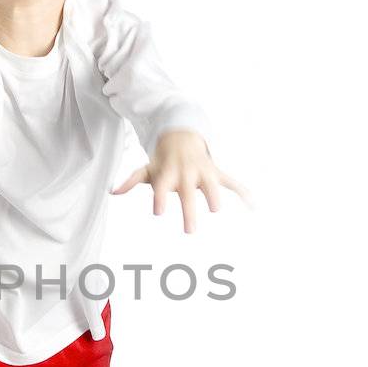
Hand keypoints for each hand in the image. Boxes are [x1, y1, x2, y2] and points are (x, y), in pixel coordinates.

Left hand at [111, 129, 252, 233]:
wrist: (182, 134)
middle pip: (188, 194)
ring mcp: (204, 172)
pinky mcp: (217, 173)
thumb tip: (113, 192)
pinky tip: (254, 205)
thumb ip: (131, 180)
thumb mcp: (147, 169)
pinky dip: (244, 192)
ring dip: (215, 196)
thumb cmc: (163, 160)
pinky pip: (232, 182)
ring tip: (216, 209)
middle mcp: (187, 173)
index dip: (160, 198)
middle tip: (190, 232)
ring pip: (212, 185)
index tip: (159, 213)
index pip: (162, 188)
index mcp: (168, 174)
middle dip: (189, 211)